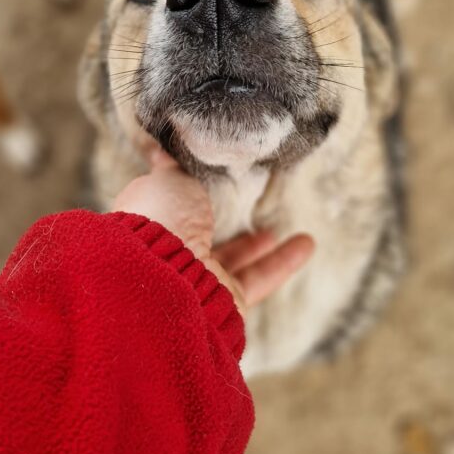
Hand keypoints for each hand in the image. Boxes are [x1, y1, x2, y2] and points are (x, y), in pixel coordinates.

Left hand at [113, 148, 313, 314]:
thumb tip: (161, 152)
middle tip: (243, 207)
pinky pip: (258, 279)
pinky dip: (283, 262)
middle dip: (220, 224)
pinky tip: (306, 244)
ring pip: (233, 261)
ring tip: (276, 229)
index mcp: (148, 226)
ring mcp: (197, 281)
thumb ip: (171, 168)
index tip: (205, 179)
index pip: (167, 210)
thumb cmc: (160, 222)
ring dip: (258, 245)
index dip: (183, 195)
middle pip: (200, 238)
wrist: (167, 277)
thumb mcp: (166, 180)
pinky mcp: (227, 300)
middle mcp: (168, 257)